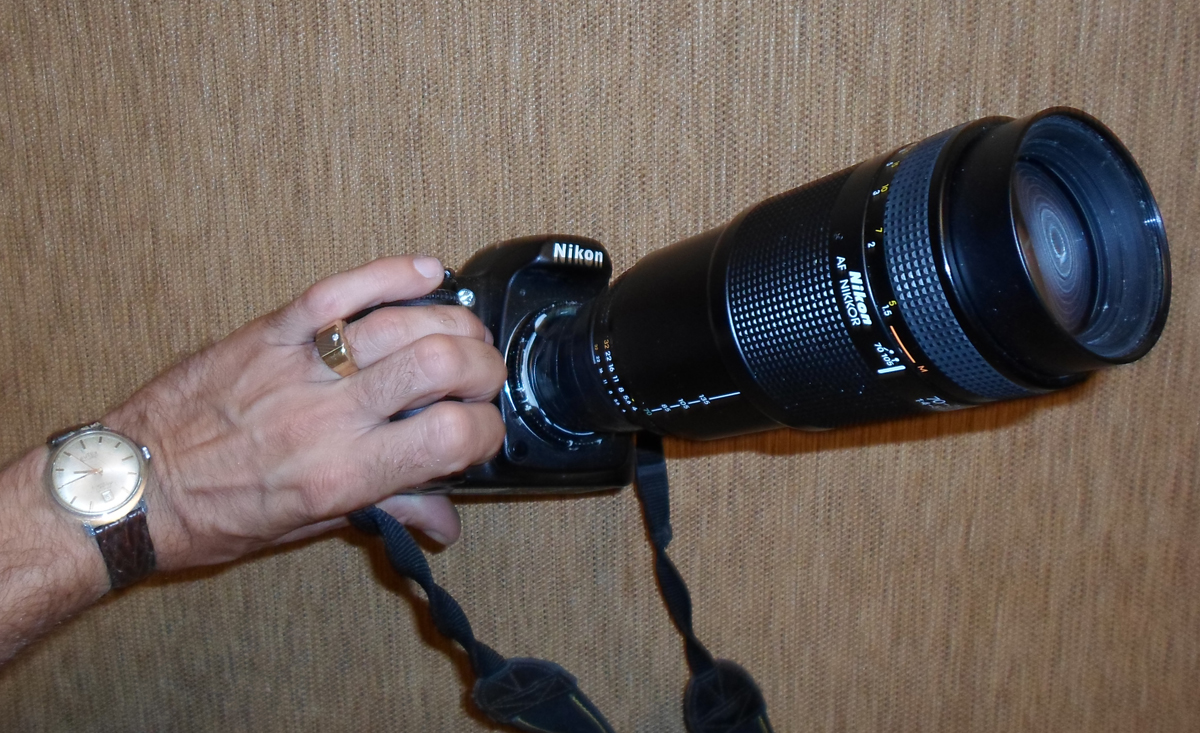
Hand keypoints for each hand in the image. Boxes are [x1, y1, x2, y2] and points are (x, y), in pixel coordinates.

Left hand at [101, 255, 506, 570]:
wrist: (134, 487)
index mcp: (344, 474)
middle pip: (441, 365)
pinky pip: (342, 289)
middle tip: (481, 378)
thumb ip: (386, 511)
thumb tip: (445, 521)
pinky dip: (392, 273)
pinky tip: (426, 272)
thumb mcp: (309, 526)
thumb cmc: (215, 515)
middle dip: (483, 367)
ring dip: (452, 322)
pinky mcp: (272, 331)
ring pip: (402, 323)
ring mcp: (300, 367)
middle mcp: (329, 417)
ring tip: (462, 334)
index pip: (453, 437)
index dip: (488, 430)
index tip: (483, 432)